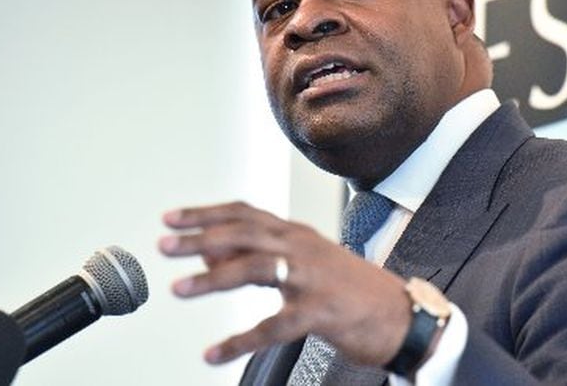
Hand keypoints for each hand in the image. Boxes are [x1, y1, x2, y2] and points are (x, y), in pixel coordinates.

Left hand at [158, 201, 410, 365]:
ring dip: (212, 279)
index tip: (172, 217)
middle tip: (165, 245)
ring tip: (178, 290)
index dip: (206, 214)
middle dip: (200, 237)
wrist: (401, 314)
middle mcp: (302, 247)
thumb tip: (210, 257)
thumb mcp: (305, 264)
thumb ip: (260, 257)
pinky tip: (215, 353)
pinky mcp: (321, 311)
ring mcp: (313, 277)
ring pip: (255, 269)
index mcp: (297, 234)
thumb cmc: (351, 289)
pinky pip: (273, 325)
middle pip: (244, 233)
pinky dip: (240, 340)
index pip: (245, 213)